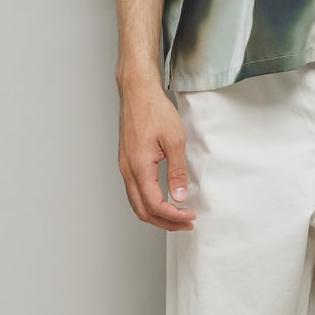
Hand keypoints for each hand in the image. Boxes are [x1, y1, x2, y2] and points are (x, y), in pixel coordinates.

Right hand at [118, 81, 195, 230]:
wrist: (137, 92)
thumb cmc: (154, 110)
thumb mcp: (174, 141)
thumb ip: (176, 172)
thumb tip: (179, 196)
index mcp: (138, 167)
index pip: (154, 204)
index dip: (173, 216)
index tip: (189, 216)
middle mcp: (127, 170)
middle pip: (142, 210)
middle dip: (165, 222)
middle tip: (185, 223)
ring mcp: (124, 166)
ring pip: (136, 203)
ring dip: (156, 214)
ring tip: (176, 216)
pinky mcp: (126, 162)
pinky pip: (134, 191)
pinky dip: (149, 202)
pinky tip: (163, 199)